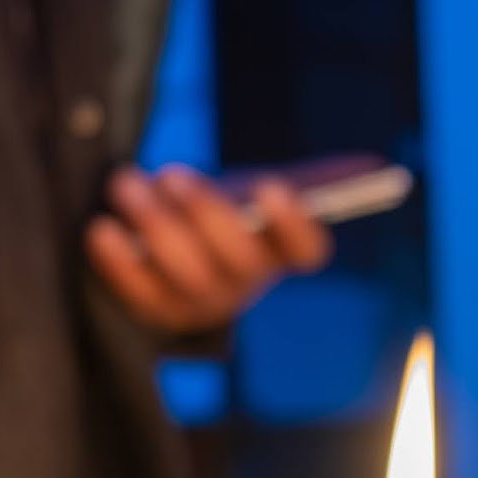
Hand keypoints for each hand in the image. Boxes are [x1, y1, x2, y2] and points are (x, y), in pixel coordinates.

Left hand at [87, 165, 331, 339]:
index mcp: (279, 251)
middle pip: (240, 262)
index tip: (273, 187)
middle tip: (176, 174)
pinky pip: (139, 294)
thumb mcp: (255, 189)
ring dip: (156, 226)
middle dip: (208, 216)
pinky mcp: (155, 312)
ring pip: (187, 275)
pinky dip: (119, 263)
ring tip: (125, 182)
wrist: (165, 247)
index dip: (295, 225)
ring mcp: (201, 303)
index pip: (306, 251)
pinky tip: (102, 229)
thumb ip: (308, 179)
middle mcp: (247, 285)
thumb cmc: (221, 210)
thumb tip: (376, 164)